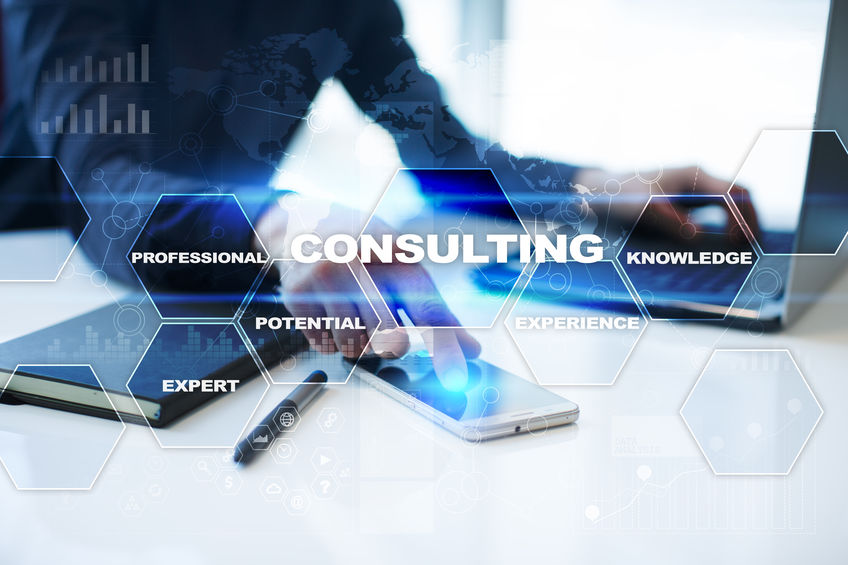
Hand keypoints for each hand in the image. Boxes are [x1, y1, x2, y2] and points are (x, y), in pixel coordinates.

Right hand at [255, 194, 479, 389]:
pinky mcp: (298, 296)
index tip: (456, 377)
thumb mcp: (401, 263)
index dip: (445, 344)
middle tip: (383, 323)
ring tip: (352, 309)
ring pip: (357, 347)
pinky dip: (333, 338)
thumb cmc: (363, 247)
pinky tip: (330, 311)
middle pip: (390, 337)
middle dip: (391, 343)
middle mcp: (359, 261)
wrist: (302, 221)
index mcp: (395, 250)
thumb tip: (469, 349)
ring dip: (360, 341)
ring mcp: (325, 277)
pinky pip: (326, 345)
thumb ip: (433, 307)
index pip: (426, 306)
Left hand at [573, 166, 759, 244]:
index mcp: (693, 176)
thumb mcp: (642, 209)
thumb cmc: (619, 196)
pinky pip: (715, 213)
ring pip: (729, 204)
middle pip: (739, 196)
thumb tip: (696, 236)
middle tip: (749, 249)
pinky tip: (720, 247)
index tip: (741, 242)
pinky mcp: (686, 203)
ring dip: (739, 224)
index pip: (734, 193)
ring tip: (740, 251)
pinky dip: (723, 228)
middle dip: (749, 221)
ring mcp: (693, 190)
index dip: (743, 218)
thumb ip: (669, 221)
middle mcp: (698, 180)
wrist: (599, 191)